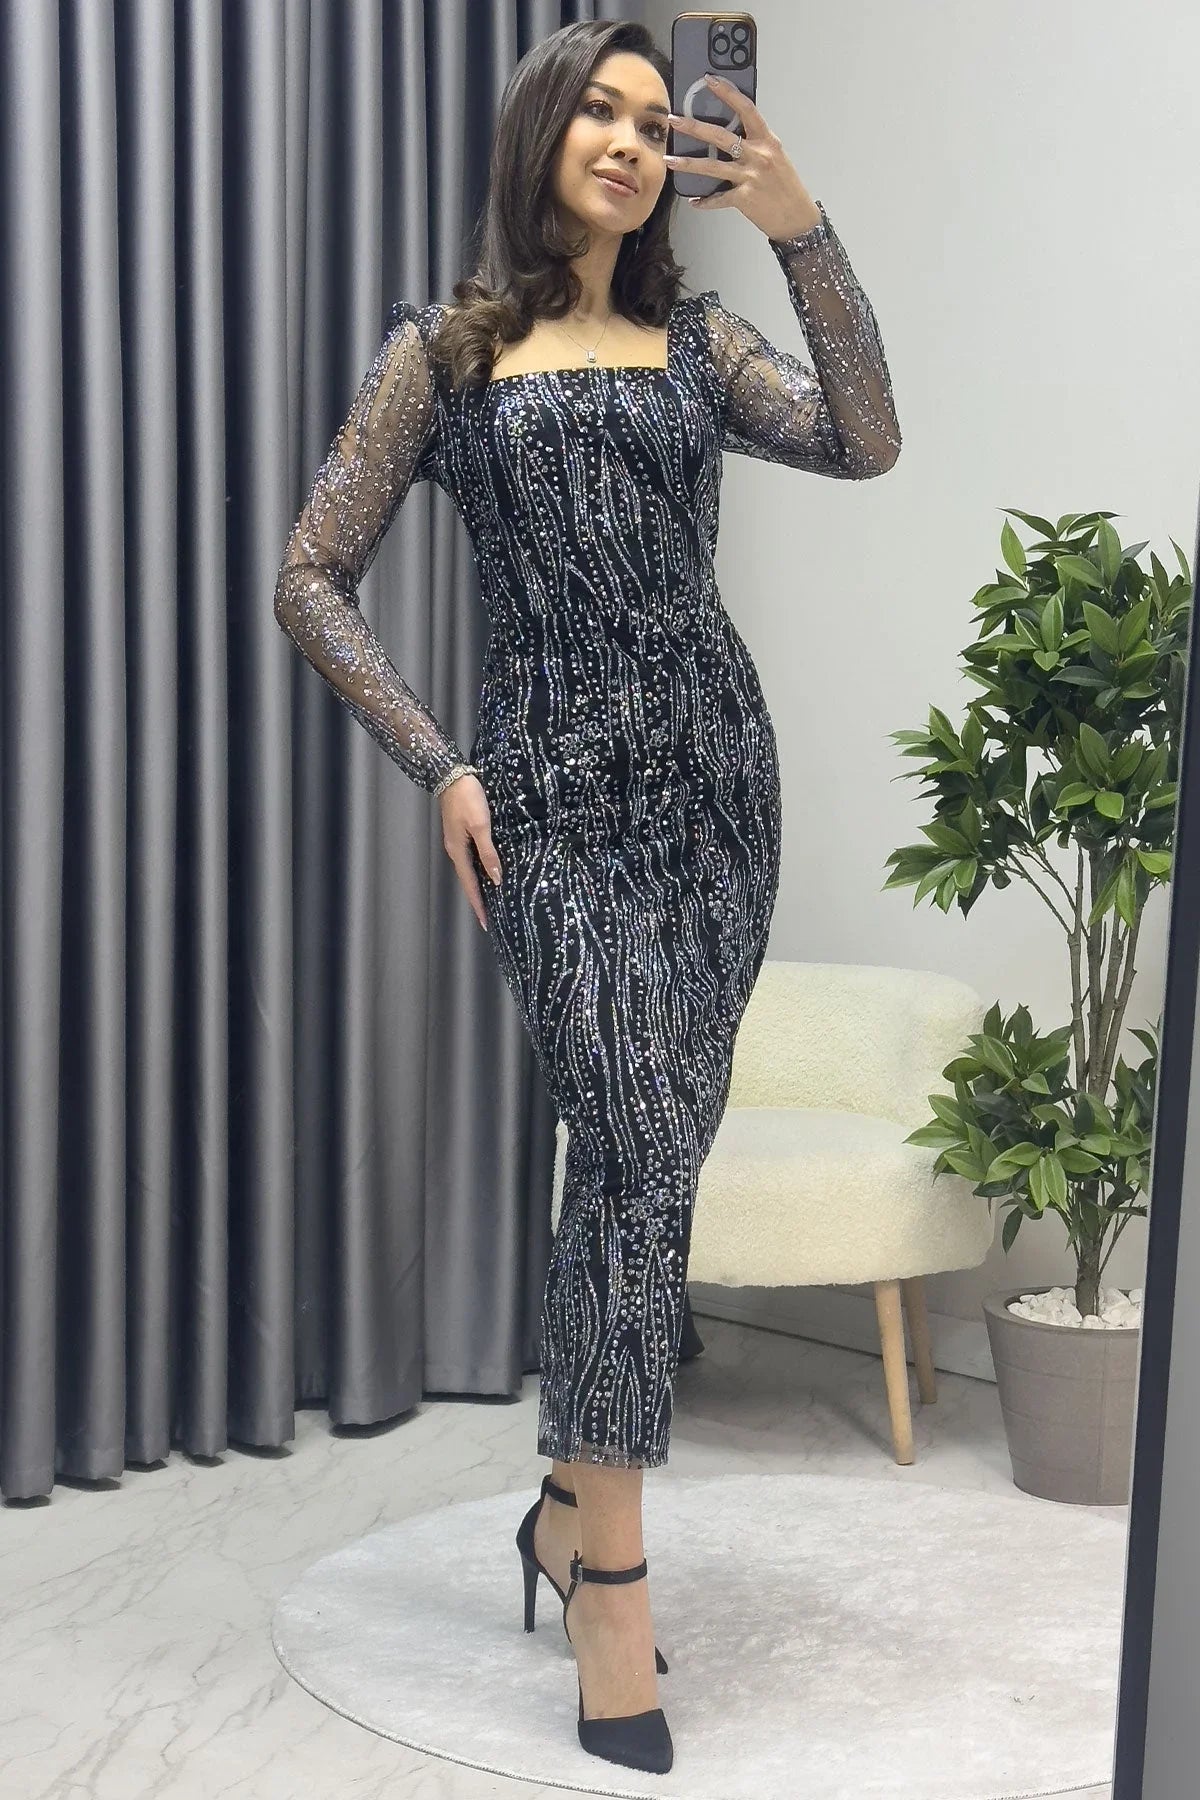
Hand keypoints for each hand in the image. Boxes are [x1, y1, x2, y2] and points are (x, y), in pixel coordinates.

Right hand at [439, 773, 501, 929]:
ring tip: (489, 900)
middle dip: (477, 899)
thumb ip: (488, 852)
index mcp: (458, 851)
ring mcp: (456, 842)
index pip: (470, 884)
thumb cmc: (468, 799)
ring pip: (469, 870)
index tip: (485, 922)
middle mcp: (455, 850)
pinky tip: (486, 871)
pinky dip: (478, 869)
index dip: (478, 904)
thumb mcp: (481, 825)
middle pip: (467, 880)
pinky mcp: (460, 833)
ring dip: (477, 886)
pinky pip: (470, 858)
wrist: (451, 776)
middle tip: (488, 917)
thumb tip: (495, 877)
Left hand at [664, 73, 821, 241]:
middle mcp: (758, 156)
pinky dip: (705, 201)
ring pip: (712, 167)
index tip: (710, 81)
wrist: (797, 218)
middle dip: (694, 127)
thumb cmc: (786, 187)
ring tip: (669, 159)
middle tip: (674, 120)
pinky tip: (694, 201)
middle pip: (721, 136)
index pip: (746, 109)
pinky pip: (719, 198)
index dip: (727, 93)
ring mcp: (750, 177)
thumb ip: (756, 144)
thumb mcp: (776, 157)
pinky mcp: (744, 198)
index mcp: (767, 141)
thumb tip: (732, 133)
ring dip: (688, 163)